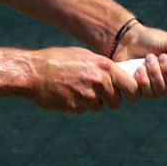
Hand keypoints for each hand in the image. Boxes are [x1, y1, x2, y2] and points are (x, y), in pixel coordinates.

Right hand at [25, 46, 141, 112]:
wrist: (34, 73)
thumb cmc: (58, 60)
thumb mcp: (83, 56)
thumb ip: (102, 67)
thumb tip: (116, 74)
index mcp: (105, 67)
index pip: (131, 86)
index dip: (132, 92)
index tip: (130, 94)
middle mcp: (100, 82)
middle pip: (117, 101)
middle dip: (110, 100)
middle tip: (98, 93)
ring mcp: (88, 96)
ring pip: (100, 106)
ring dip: (93, 102)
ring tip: (77, 89)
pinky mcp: (76, 108)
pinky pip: (85, 110)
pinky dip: (79, 105)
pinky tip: (68, 93)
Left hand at [115, 23, 166, 96]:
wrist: (128, 40)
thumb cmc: (153, 39)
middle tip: (161, 57)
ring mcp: (160, 88)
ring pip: (163, 92)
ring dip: (155, 73)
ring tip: (148, 58)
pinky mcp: (145, 90)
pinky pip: (148, 93)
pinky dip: (144, 80)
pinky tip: (139, 69)